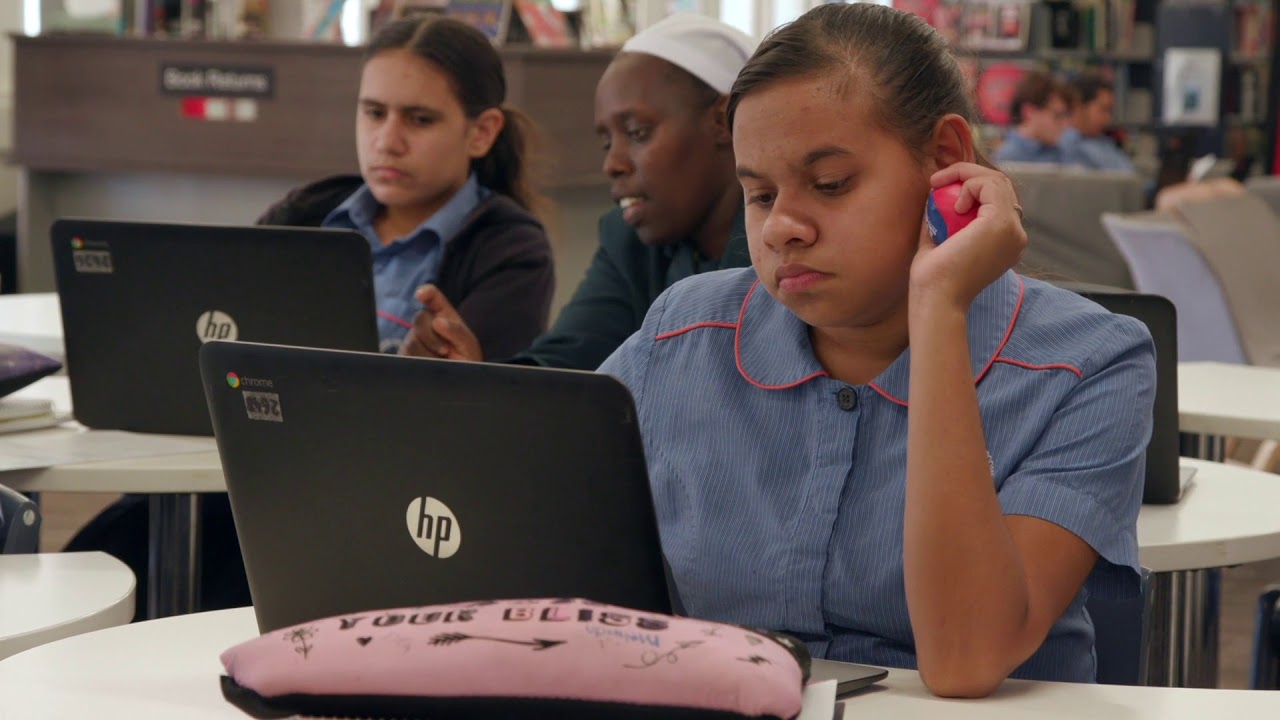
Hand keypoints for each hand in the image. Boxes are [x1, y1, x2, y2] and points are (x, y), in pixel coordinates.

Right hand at [398, 285, 482, 360]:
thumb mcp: (468, 345)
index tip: (420, 295)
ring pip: (412, 340)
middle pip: (419, 318)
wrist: (459, 381)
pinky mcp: (405, 354)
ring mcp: (414, 338)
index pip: (433, 297)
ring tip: (440, 361)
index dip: (426, 293)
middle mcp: (426, 324)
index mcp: (443, 315)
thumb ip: (457, 332)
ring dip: (428, 353)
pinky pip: (406, 355)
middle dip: (432, 336)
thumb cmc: (466, 360)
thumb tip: (437, 321)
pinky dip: (421, 361)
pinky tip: (429, 366)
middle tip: (445, 351)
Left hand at [909, 163, 1026, 311]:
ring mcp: (1012, 229)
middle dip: (967, 174)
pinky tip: (955, 205)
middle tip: (935, 181)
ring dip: (965, 174)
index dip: (970, 184)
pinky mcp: (1002, 224)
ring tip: (938, 186)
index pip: (996, 199)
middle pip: (1000, 185)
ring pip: (997, 180)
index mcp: (1004, 241)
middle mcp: (1015, 235)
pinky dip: (969, 184)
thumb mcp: (938, 241)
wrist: (937, 300)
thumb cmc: (933, 279)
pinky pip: (990, 185)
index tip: (937, 187)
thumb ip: (941, 219)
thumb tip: (933, 197)